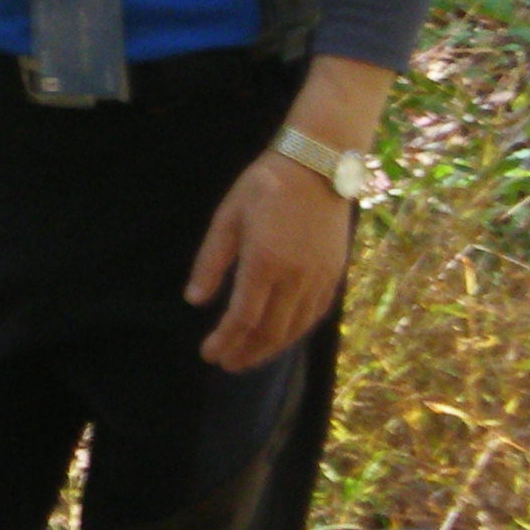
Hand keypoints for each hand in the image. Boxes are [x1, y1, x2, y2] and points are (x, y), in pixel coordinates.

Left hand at [185, 150, 351, 371]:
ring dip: (269, 350)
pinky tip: (280, 339)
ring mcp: (319, 278)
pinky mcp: (334, 275)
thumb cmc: (265, 186)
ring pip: (294, 328)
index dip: (225, 341)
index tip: (209, 354)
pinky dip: (295, 333)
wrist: (319, 165)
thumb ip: (211, 261)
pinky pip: (315, 315)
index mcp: (265, 261)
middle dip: (246, 353)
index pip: (243, 317)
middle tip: (226, 364)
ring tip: (248, 359)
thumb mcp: (227, 217)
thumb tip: (194, 301)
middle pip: (270, 332)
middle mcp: (296, 277)